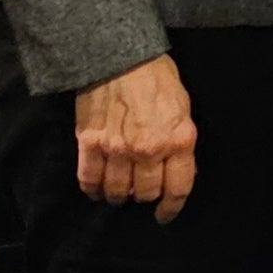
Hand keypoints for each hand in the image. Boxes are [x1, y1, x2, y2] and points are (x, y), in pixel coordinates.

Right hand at [72, 55, 198, 222]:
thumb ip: (181, 141)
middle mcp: (148, 150)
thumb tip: (178, 169)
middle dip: (145, 196)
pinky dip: (92, 189)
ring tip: (118, 194)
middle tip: (141, 192)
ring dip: (118, 196)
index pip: (178, 188)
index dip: (171, 207)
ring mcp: (117, 148)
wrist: (119, 57)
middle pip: (146, 192)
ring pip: (117, 190)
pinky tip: (95, 191)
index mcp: (179, 140)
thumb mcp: (183, 109)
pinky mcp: (90, 142)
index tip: (164, 214)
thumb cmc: (157, 78)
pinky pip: (88, 178)